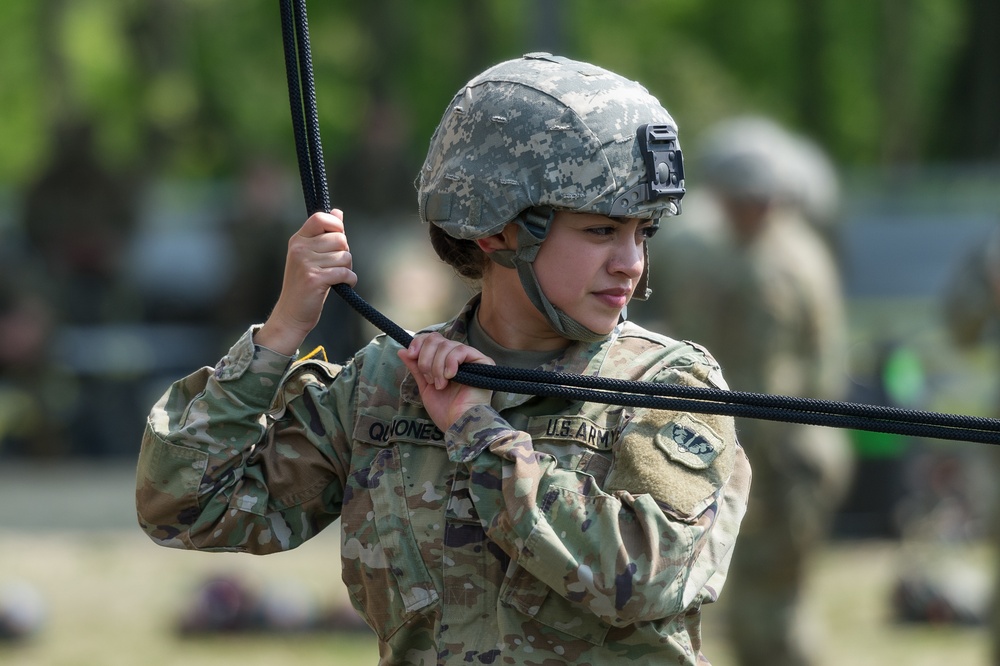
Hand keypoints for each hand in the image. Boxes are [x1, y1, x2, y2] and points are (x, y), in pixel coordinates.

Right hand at [256, 210, 356, 354]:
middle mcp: (300, 249)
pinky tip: (344, 284)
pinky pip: (345, 272)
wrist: (291, 314)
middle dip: (345, 253)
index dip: (336, 226)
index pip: (320, 218)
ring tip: (337, 277)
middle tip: (336, 266)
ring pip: (345, 256)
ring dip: (347, 268)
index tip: (338, 240)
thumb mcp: (311, 256)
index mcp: (298, 240)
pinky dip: (350, 280)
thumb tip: (337, 212)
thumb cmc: (305, 284)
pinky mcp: (314, 279)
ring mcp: (306, 264)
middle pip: (340, 239)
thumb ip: (324, 235)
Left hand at [397, 333, 494, 430]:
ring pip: (447, 345)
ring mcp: (471, 358)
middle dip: (426, 359)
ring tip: (440, 384)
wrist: (458, 423)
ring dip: (437, 366)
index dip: (419, 343)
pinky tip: (450, 377)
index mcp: (446, 361)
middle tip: (429, 379)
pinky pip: (461, 350)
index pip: (433, 339)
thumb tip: (402, 350)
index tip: (411, 355)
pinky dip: (450, 363)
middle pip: (437, 339)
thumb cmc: (444, 410)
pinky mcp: (483, 361)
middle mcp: (459, 357)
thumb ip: (415, 368)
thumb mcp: (425, 386)